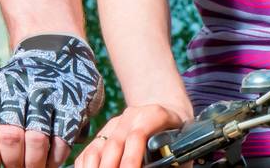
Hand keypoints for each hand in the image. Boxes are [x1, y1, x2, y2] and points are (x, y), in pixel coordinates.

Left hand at [0, 34, 104, 167]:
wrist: (57, 50)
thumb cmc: (23, 81)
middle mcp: (19, 87)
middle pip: (11, 137)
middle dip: (13, 163)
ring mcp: (46, 92)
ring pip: (36, 140)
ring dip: (35, 163)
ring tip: (34, 167)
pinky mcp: (70, 101)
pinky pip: (62, 138)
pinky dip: (56, 157)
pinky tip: (52, 159)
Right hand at [74, 103, 189, 167]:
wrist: (166, 108)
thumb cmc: (178, 131)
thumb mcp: (183, 141)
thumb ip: (174, 160)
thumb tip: (166, 166)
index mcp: (153, 115)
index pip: (137, 137)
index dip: (131, 160)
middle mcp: (130, 117)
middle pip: (114, 145)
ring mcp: (114, 124)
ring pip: (97, 147)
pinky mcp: (104, 132)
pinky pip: (89, 150)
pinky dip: (86, 165)